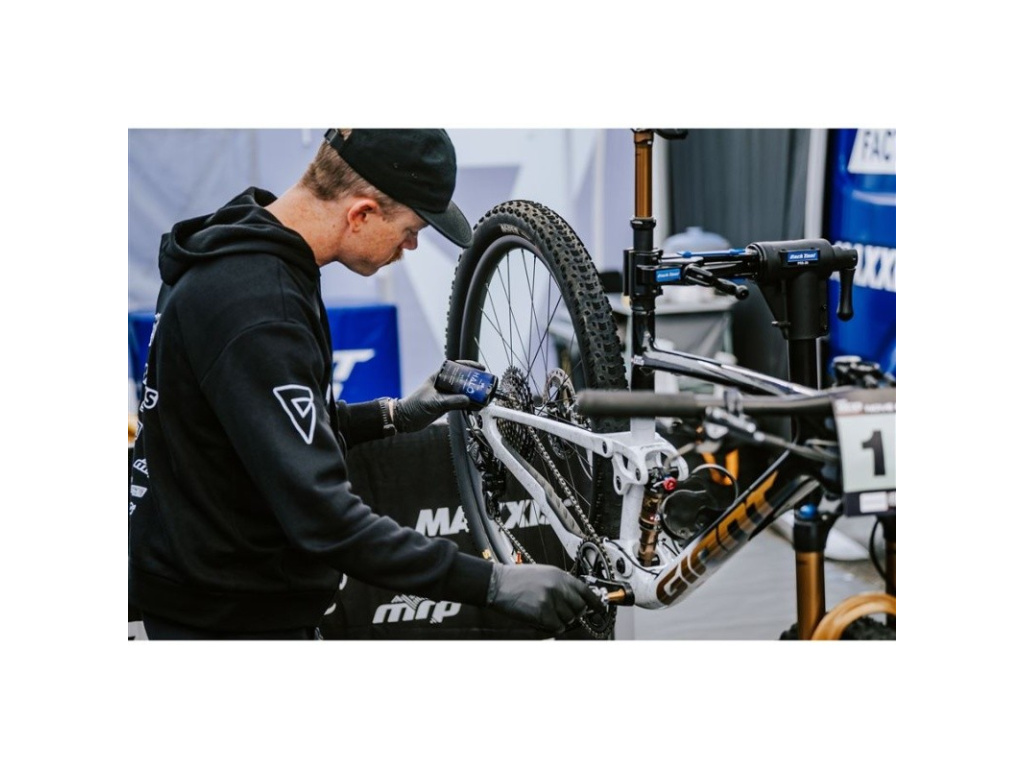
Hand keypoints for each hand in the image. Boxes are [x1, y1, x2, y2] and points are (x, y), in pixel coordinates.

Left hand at [392, 360, 486, 432]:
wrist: (405, 420)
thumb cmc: (413, 407)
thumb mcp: (432, 403)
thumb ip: (450, 401)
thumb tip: (467, 399)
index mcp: (438, 377)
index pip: (455, 367)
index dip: (468, 366)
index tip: (480, 368)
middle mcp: (443, 384)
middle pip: (462, 379)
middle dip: (474, 381)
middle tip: (485, 383)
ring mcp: (445, 395)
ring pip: (462, 392)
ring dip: (473, 394)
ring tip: (484, 396)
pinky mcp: (445, 405)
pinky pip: (460, 403)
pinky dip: (469, 404)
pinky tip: (477, 406)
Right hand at [485, 562, 604, 633]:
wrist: (498, 583)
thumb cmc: (518, 579)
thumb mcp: (544, 574)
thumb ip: (561, 584)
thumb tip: (578, 598)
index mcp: (560, 575)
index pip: (586, 590)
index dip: (595, 602)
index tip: (600, 609)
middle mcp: (558, 586)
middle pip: (579, 607)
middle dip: (574, 612)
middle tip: (562, 612)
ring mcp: (550, 599)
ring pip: (569, 618)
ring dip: (560, 619)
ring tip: (545, 611)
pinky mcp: (542, 613)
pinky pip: (557, 626)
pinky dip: (551, 626)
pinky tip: (541, 618)